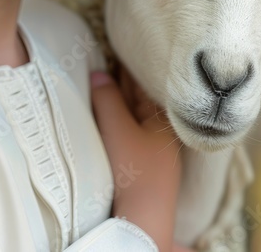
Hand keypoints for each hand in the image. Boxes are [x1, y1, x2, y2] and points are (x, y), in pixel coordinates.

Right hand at [90, 63, 183, 251]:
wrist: (144, 216)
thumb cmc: (136, 171)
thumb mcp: (118, 129)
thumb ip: (107, 99)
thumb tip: (98, 73)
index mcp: (162, 117)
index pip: (142, 82)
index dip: (129, 64)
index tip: (118, 44)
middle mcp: (161, 130)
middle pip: (140, 96)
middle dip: (124, 79)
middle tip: (110, 54)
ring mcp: (154, 146)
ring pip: (134, 113)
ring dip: (120, 97)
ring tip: (106, 76)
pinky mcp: (143, 161)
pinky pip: (130, 128)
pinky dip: (119, 115)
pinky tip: (109, 111)